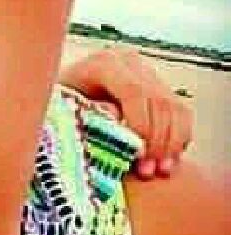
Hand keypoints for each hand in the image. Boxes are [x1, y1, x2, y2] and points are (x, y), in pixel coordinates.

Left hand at [59, 47, 193, 178]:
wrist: (59, 95)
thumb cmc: (53, 106)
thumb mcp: (59, 109)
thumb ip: (85, 117)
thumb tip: (116, 130)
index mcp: (103, 64)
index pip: (134, 91)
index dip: (141, 126)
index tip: (136, 156)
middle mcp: (128, 62)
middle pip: (159, 101)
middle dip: (157, 141)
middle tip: (148, 171)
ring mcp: (146, 72)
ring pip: (175, 108)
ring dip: (172, 144)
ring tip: (159, 171)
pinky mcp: (158, 87)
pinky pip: (181, 114)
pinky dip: (178, 139)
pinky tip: (167, 161)